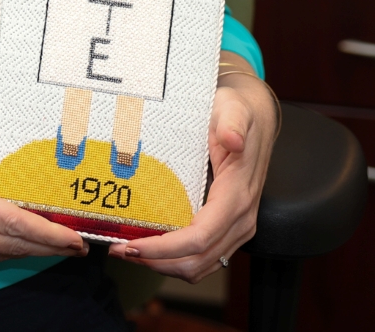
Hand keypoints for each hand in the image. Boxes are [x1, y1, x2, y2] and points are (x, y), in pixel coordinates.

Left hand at [109, 72, 278, 280]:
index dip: (165, 248)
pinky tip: (150, 245)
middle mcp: (240, 219)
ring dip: (163, 264)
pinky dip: (175, 259)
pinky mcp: (227, 227)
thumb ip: (233, 123)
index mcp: (237, 195)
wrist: (255, 118)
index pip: (200, 236)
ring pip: (201, 265)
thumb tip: (232, 140)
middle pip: (198, 259)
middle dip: (157, 261)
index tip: (132, 245)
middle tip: (119, 249)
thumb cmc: (238, 113)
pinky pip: (203, 256)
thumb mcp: (233, 109)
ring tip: (128, 250)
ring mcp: (236, 227)